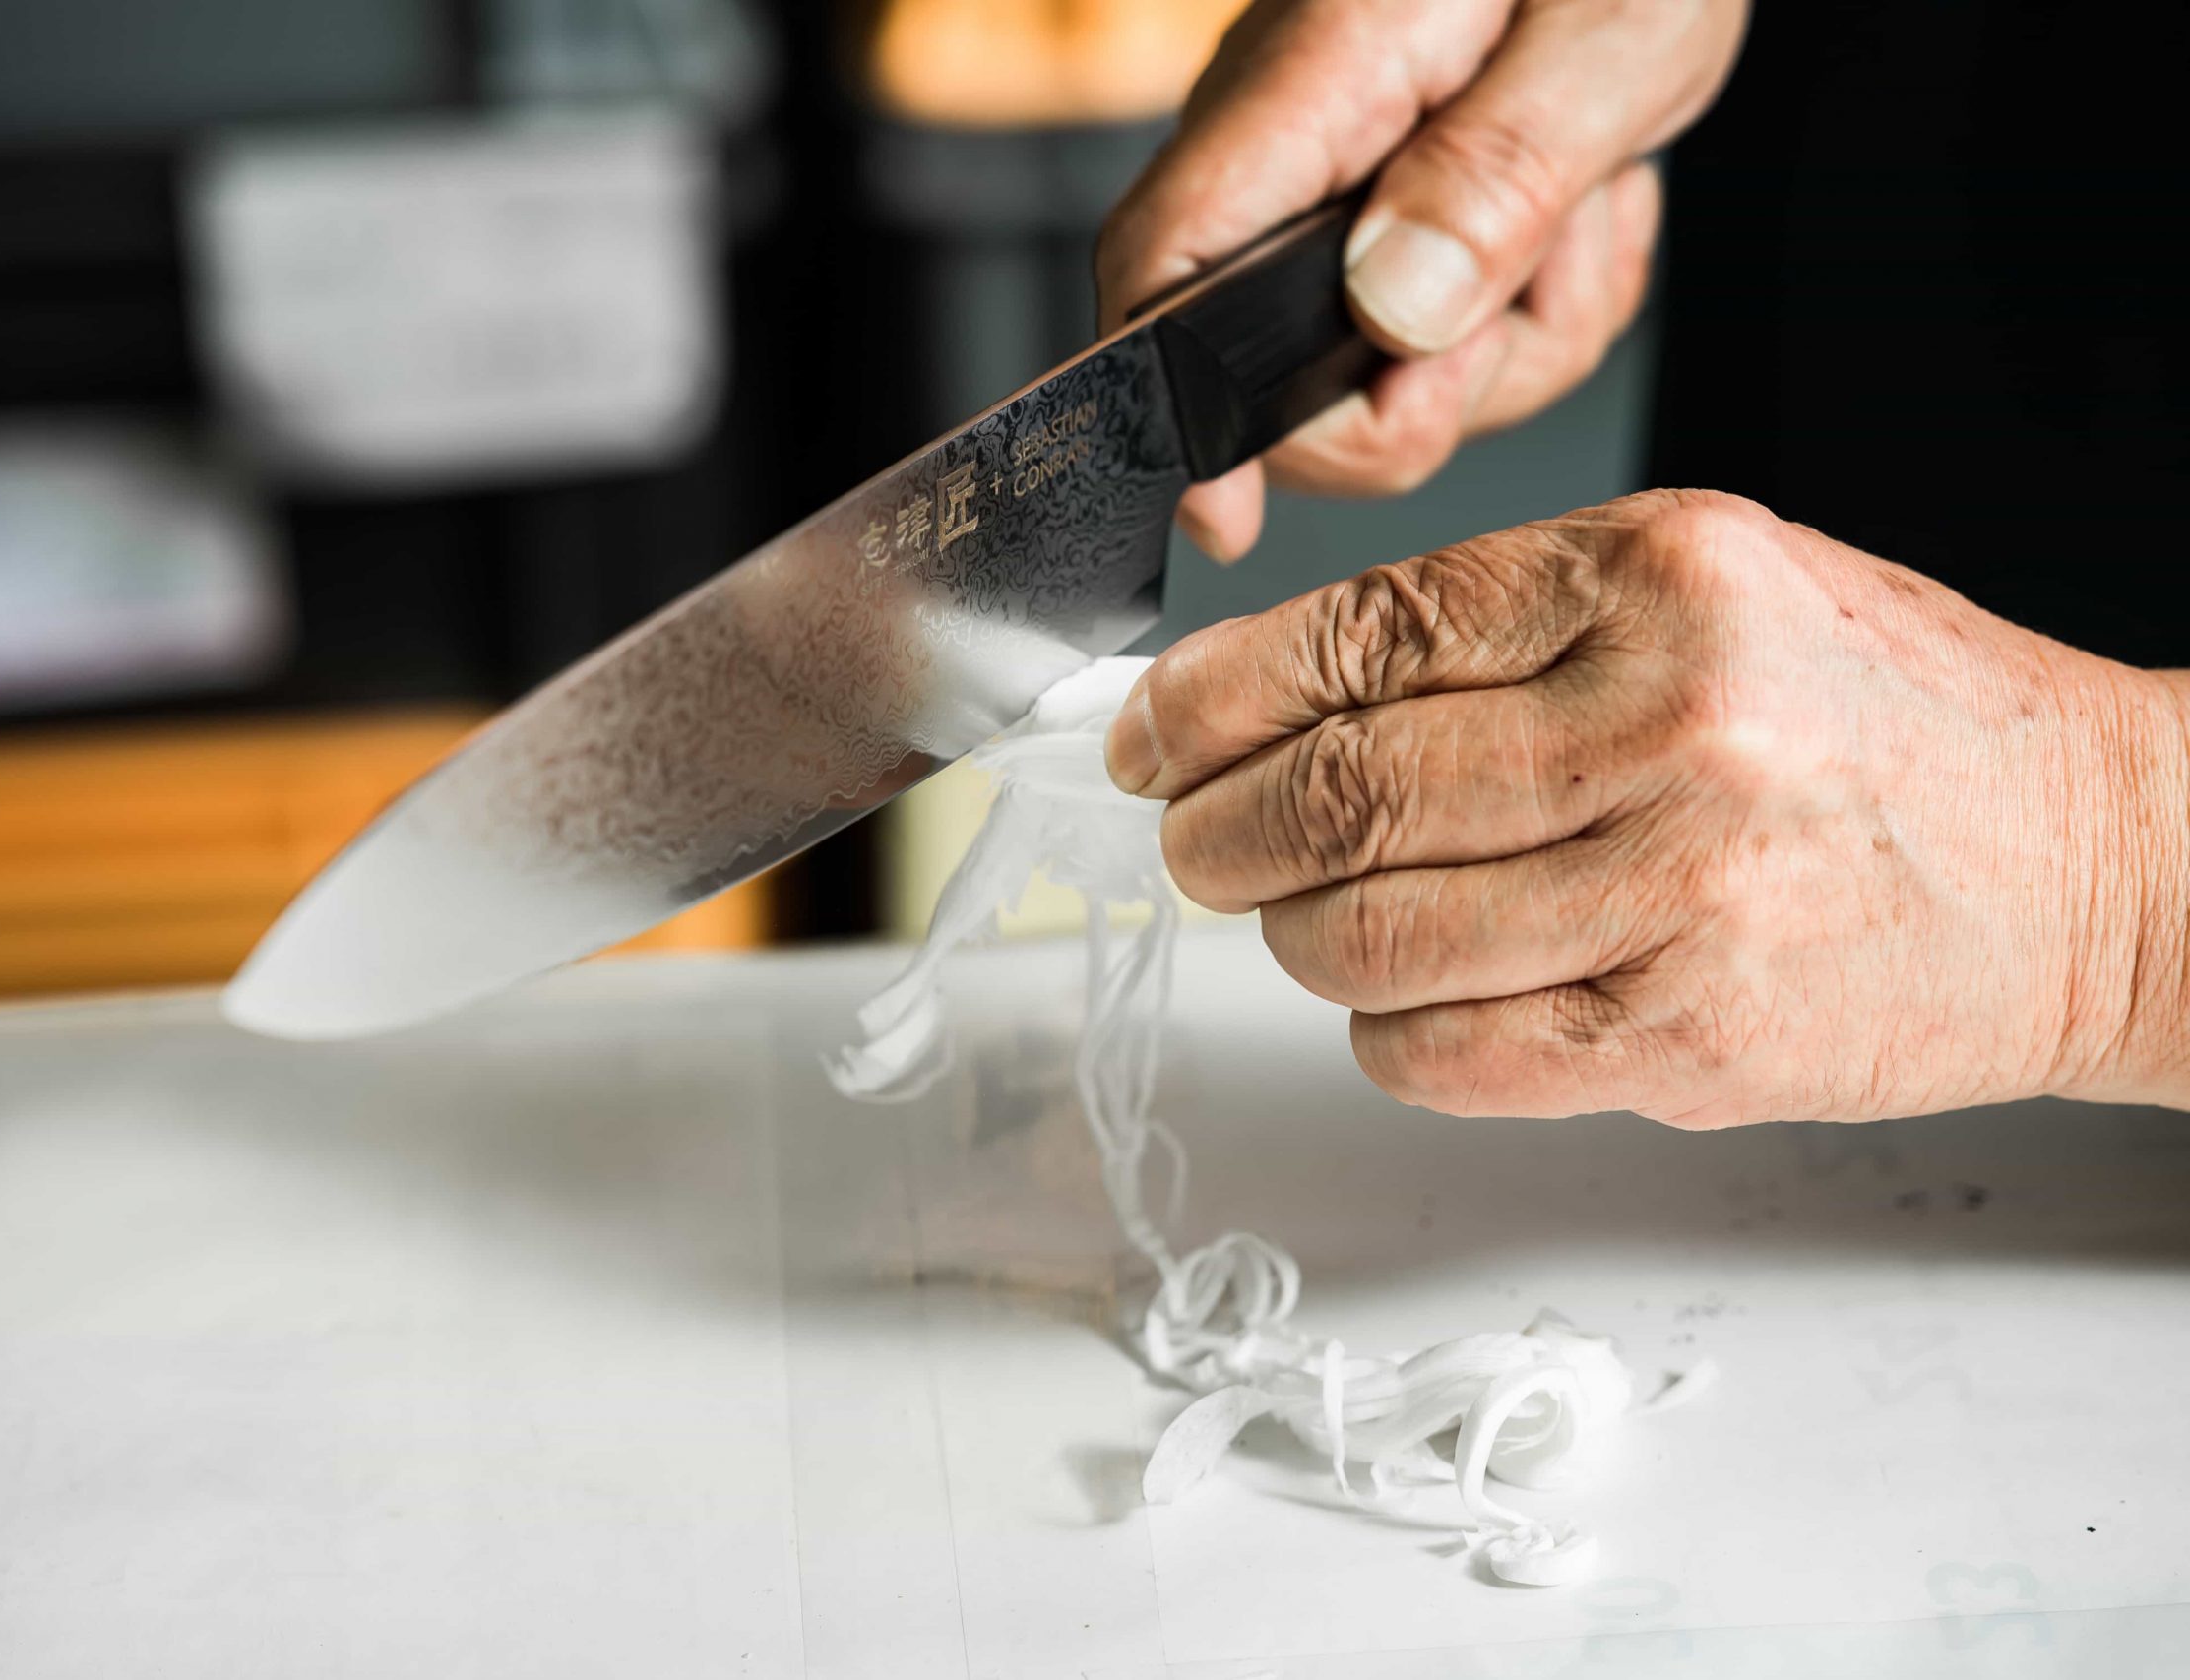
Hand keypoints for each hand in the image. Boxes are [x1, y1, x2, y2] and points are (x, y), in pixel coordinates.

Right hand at [1096, 0, 1748, 560]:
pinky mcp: (1385, 205)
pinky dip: (1532, 305)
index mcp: (1312, 81)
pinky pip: (1438, 335)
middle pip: (1273, 370)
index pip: (1164, 267)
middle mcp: (1290, 141)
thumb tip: (1391, 311)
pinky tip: (1575, 209)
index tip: (1224, 515)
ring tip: (1583, 206)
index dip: (1171, 406)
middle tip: (1539, 286)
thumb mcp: (1611, 32)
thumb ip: (1501, 173)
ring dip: (1514, 332)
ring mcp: (1331, 180)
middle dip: (1428, 387)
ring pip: (1379, 370)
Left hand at [1105, 491, 2189, 1124]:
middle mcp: (1665, 722)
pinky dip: (1383, 1031)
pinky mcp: (1685, 1037)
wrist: (2101, 861)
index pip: (1355, 634)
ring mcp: (1678, 890)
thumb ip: (1501, 622)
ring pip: (1362, 937)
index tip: (1147, 738)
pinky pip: (1438, 1052)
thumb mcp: (1712, 585)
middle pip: (1332, 793)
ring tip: (1308, 918)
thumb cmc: (1884, 719)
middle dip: (1214, 833)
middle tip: (1193, 844)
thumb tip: (1260, 691)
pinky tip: (1415, 996)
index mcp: (1657, 575)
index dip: (1205, 700)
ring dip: (1293, 938)